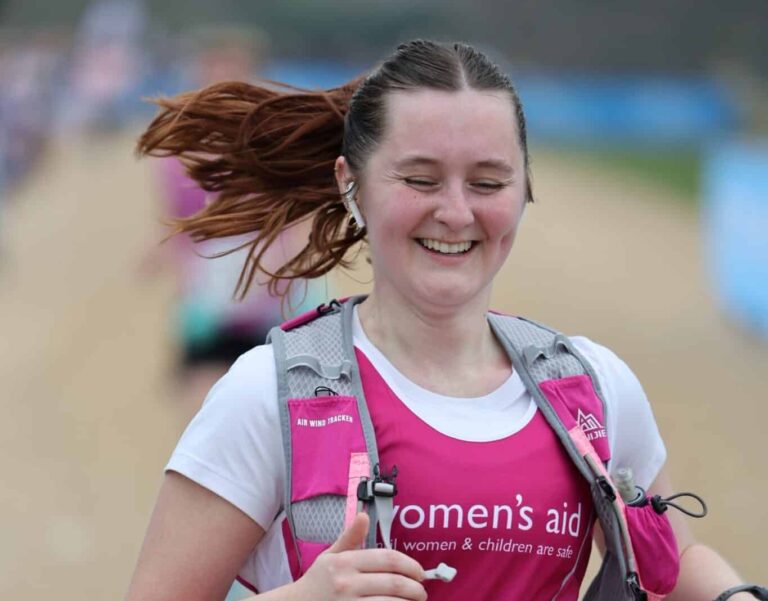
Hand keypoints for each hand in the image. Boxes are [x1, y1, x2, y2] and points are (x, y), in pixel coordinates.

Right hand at [292, 513, 426, 599]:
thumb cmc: (317, 582)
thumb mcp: (330, 556)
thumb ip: (350, 537)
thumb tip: (364, 515)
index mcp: (345, 562)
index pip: (387, 559)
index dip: (410, 565)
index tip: (420, 573)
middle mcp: (346, 583)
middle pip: (394, 583)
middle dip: (415, 588)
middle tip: (422, 592)